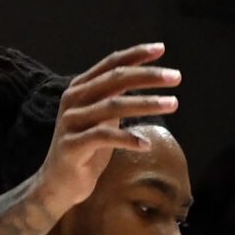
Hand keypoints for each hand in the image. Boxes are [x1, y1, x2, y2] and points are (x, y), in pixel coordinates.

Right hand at [32, 44, 180, 220]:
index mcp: (81, 88)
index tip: (162, 49)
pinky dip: (128, 139)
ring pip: (113, 106)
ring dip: (147, 104)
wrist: (58, 185)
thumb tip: (140, 83)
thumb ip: (114, 100)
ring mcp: (71, 121)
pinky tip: (146, 145)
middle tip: (176, 76)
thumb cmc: (86, 152)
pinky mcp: (72, 145)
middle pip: (116, 79)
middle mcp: (73, 99)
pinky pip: (105, 137)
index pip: (112, 64)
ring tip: (172, 104)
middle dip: (148, 76)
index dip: (136, 55)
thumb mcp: (102, 121)